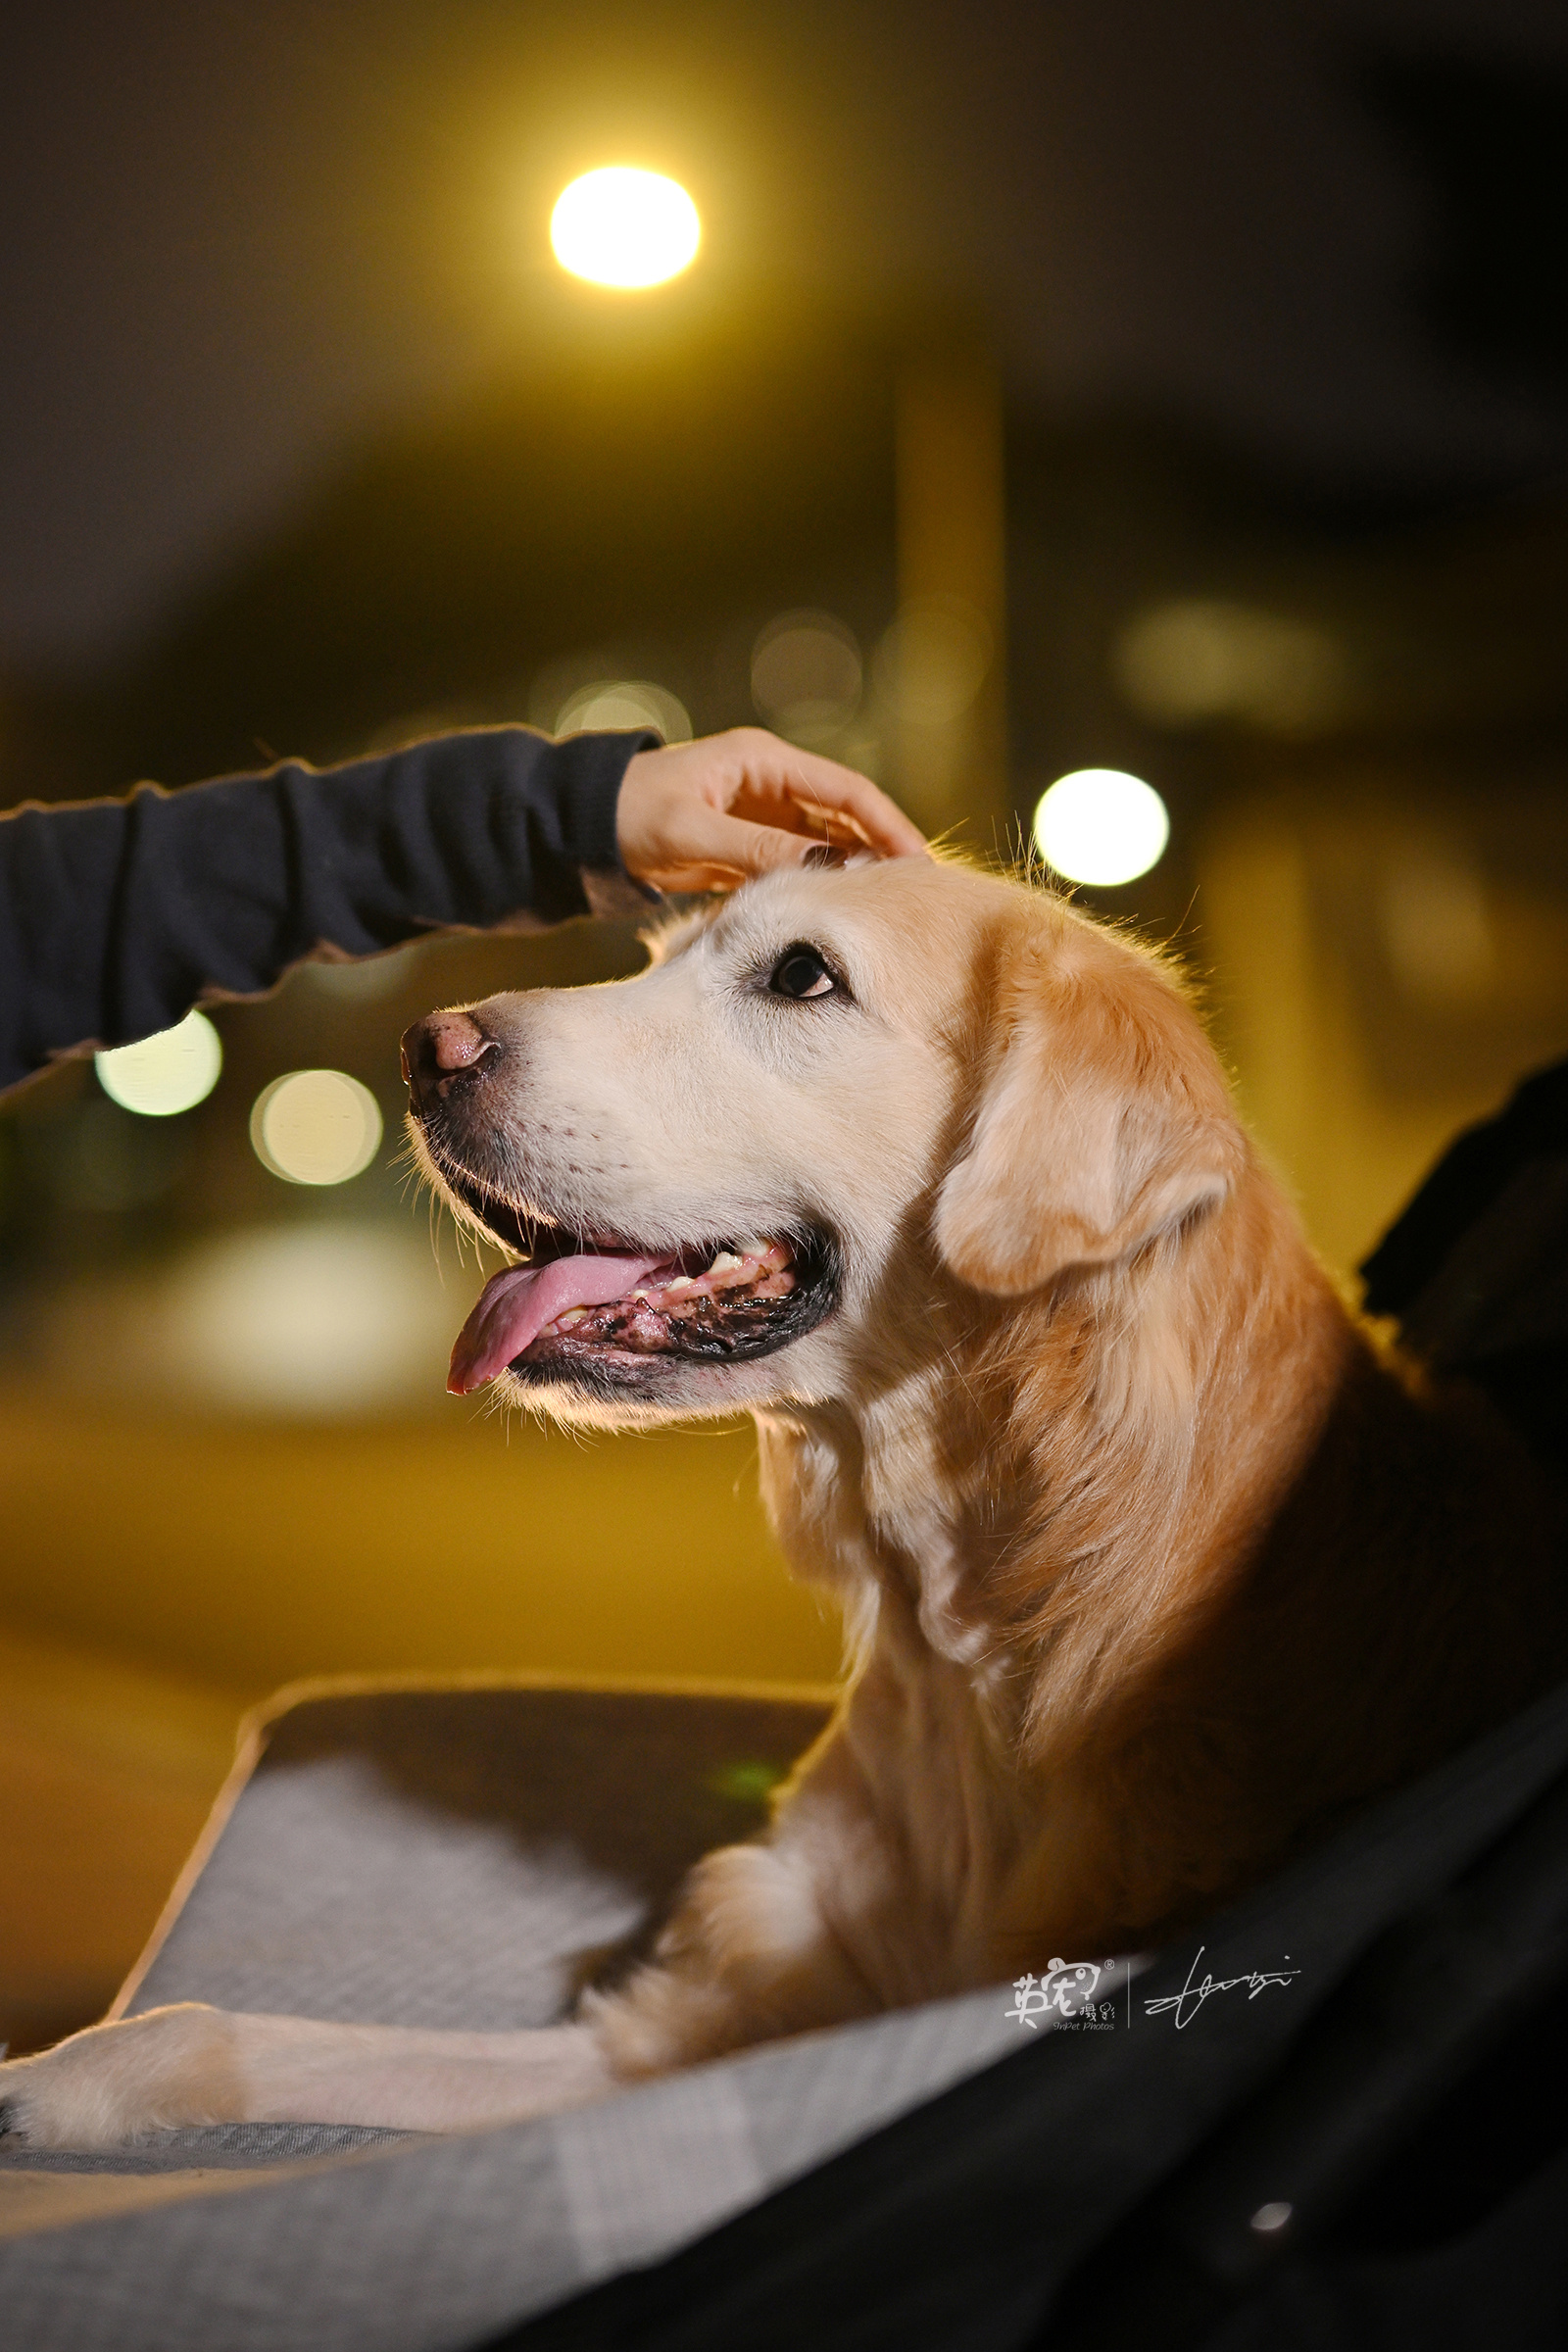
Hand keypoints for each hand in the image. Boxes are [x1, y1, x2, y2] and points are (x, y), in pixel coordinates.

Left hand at [616, 729, 926, 893]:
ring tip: (885, 908)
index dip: (888, 824)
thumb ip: (757, 849)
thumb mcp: (691, 831)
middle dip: (880, 850)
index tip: (917, 862)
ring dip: (851, 871)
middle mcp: (770, 783)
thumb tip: (828, 864)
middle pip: (844, 816)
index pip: (847, 790)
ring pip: (824, 843)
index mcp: (763, 761)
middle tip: (915, 893)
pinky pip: (795, 864)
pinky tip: (838, 912)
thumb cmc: (627, 816)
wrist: (577, 829)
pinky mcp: (745, 845)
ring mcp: (759, 815)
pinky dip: (818, 885)